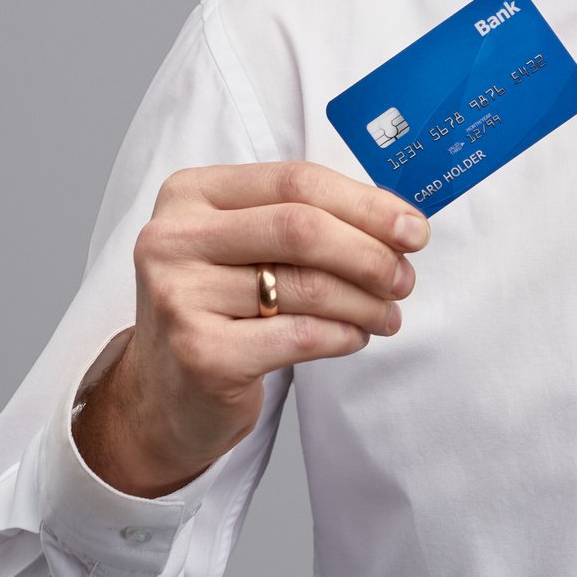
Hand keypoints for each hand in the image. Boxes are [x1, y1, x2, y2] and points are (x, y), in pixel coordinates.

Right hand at [74, 161, 428, 496]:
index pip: (295, 180)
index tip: (413, 229)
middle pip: (301, 227)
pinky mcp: (201, 354)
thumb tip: (399, 222)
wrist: (163, 395)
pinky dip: (344, 335)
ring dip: (366, 302)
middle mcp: (174, 239)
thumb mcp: (246, 247)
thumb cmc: (222, 307)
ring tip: (386, 313)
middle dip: (370, 253)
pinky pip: (300, 336)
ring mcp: (179, 297)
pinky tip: (355, 337)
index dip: (365, 203)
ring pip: (307, 286)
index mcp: (190, 194)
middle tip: (405, 277)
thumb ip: (307, 220)